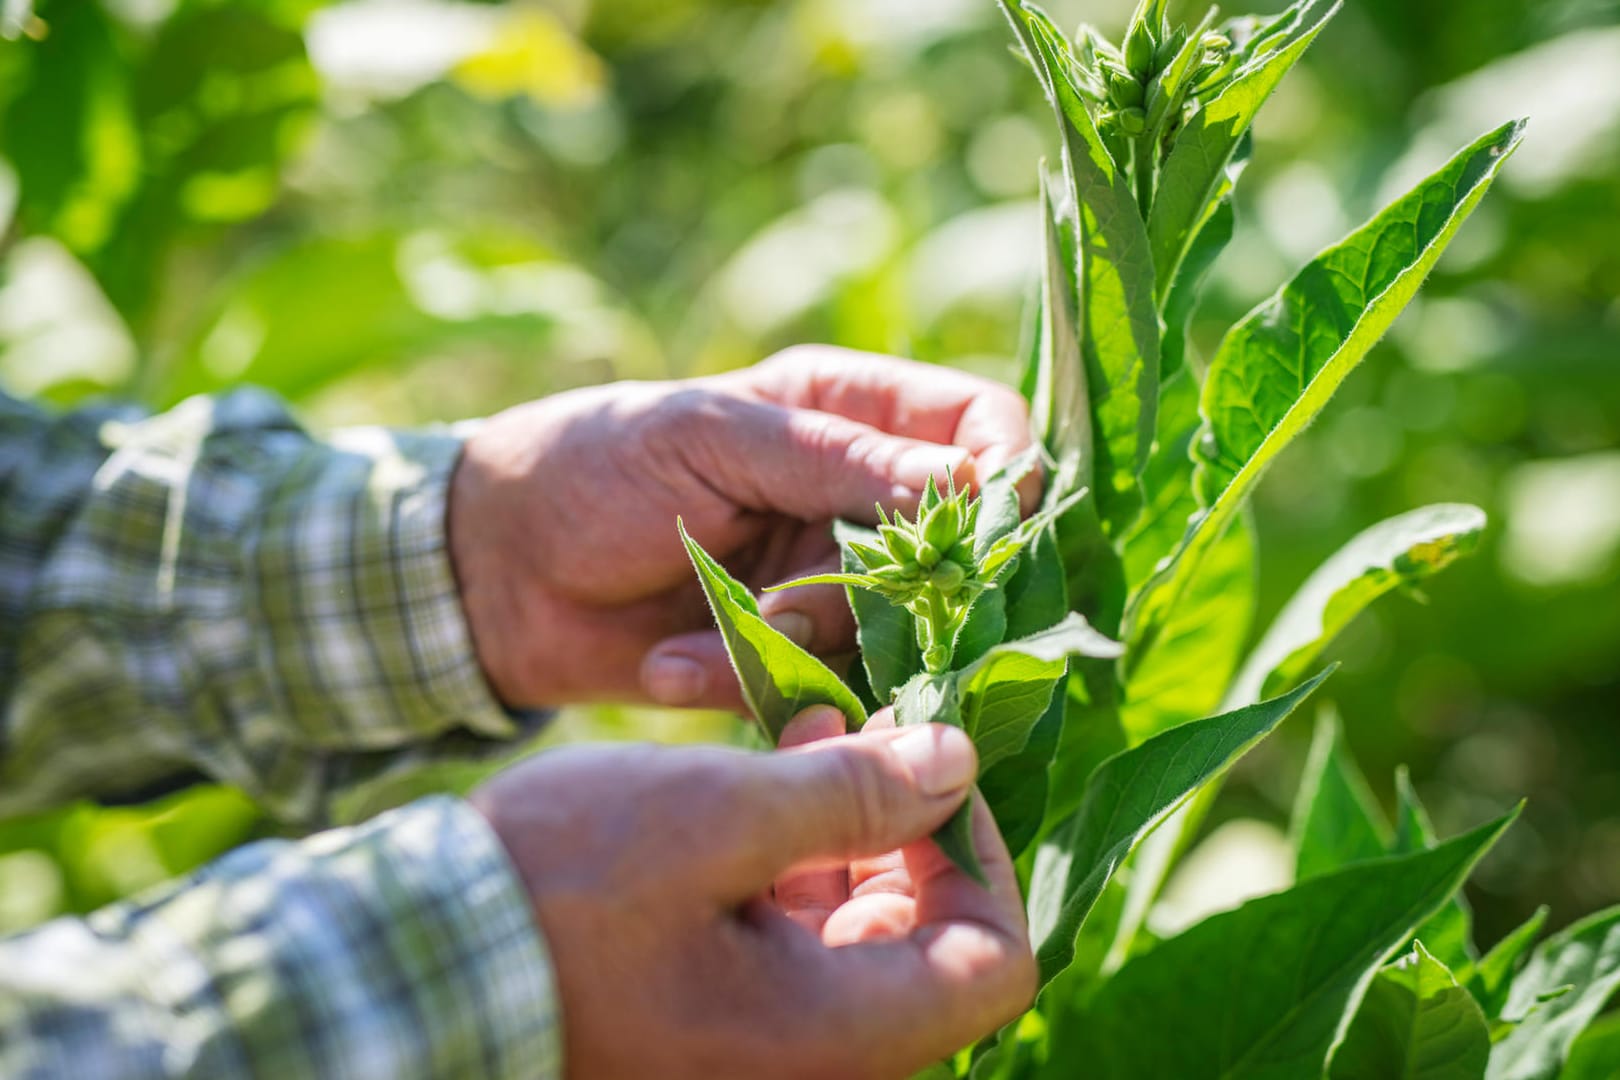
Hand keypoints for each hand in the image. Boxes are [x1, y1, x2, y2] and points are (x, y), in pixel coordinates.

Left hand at [449, 346, 1035, 708]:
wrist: (494, 570)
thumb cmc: (592, 464)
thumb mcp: (710, 439)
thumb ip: (836, 460)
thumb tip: (970, 482)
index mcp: (846, 411)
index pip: (980, 428)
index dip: (1003, 474)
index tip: (978, 529)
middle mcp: (854, 496)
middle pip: (951, 549)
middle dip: (879, 589)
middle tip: (791, 606)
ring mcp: (828, 582)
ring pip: (896, 632)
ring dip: (801, 643)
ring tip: (710, 633)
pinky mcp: (792, 657)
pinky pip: (824, 687)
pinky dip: (752, 684)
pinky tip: (673, 665)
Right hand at [469, 718, 1034, 1078]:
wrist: (412, 962)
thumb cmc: (561, 888)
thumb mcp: (717, 815)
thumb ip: (854, 793)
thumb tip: (957, 761)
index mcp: (831, 1037)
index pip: (994, 961)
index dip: (983, 853)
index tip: (932, 769)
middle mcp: (813, 1066)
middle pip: (931, 948)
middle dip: (911, 828)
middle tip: (866, 731)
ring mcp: (761, 1051)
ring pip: (863, 940)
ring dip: (852, 834)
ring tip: (806, 733)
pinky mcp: (715, 1027)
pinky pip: (795, 950)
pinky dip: (795, 867)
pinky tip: (760, 786)